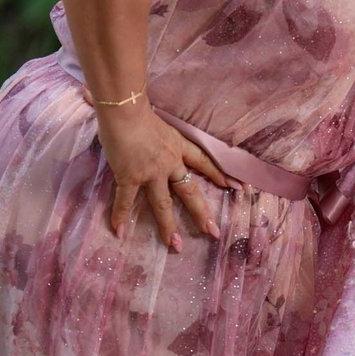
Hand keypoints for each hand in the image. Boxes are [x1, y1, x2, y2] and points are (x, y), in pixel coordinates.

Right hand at [92, 101, 229, 249]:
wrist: (125, 110)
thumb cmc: (138, 112)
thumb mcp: (161, 125)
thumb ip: (161, 139)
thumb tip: (154, 143)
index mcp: (178, 146)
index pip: (204, 162)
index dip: (219, 174)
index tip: (236, 187)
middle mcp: (170, 162)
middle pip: (190, 191)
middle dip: (202, 213)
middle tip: (212, 232)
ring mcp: (151, 172)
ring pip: (163, 204)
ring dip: (168, 226)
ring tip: (175, 245)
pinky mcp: (130, 177)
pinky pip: (126, 201)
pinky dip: (121, 216)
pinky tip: (118, 232)